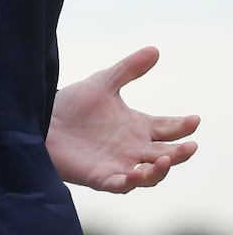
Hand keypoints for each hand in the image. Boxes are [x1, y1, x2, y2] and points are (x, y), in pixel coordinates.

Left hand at [47, 46, 199, 192]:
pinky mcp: (101, 176)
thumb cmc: (71, 105)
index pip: (169, 129)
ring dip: (161, 169)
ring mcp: (119, 164)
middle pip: (166, 154)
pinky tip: (137, 172)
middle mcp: (133, 148)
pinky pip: (122, 184)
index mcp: (138, 127)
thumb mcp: (103, 83)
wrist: (40, 119)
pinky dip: (133, 181)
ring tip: (167, 158)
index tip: (194, 119)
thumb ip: (128, 69)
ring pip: (151, 174)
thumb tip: (154, 50)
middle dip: (181, 152)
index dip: (183, 126)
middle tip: (191, 145)